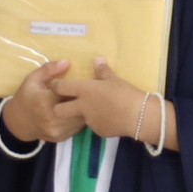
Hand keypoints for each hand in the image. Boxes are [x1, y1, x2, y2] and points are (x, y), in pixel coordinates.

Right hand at [2, 61, 84, 143]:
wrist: (17, 123)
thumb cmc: (26, 97)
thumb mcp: (33, 79)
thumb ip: (49, 70)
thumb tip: (67, 63)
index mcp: (44, 101)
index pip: (70, 92)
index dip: (80, 86)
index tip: (88, 80)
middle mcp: (51, 118)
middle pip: (79, 107)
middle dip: (87, 99)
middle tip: (92, 91)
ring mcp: (57, 130)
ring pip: (82, 119)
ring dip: (86, 110)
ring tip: (89, 100)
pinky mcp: (61, 137)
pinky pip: (78, 128)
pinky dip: (81, 119)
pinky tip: (80, 111)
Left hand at [51, 59, 177, 149]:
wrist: (138, 116)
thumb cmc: (125, 93)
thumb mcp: (114, 79)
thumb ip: (103, 71)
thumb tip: (98, 60)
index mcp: (85, 90)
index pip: (61, 88)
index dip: (55, 85)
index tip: (54, 84)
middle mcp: (82, 107)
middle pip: (59, 110)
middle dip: (58, 107)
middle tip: (66, 102)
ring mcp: (89, 121)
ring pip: (77, 118)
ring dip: (81, 114)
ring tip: (96, 108)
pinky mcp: (98, 131)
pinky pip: (93, 125)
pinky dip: (97, 121)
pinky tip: (109, 116)